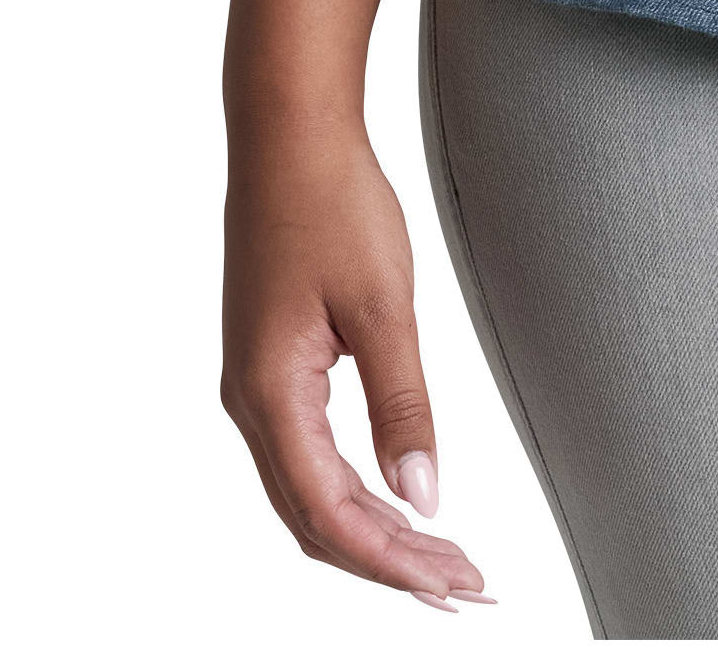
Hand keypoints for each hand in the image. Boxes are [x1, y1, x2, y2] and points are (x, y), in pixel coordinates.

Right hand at [222, 117, 491, 608]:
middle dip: (389, 563)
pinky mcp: (271, 364)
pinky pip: (308, 455)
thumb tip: (422, 496)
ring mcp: (257, 385)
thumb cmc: (332, 202)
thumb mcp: (383, 305)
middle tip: (464, 587)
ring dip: (374, 532)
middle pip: (315, 520)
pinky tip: (395, 499)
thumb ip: (403, 406)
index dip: (394, 561)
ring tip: (441, 560)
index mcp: (271, 395)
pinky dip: (354, 490)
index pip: (331, 514)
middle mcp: (252, 403)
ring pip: (310, 493)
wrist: (288, 130)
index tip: (454, 585)